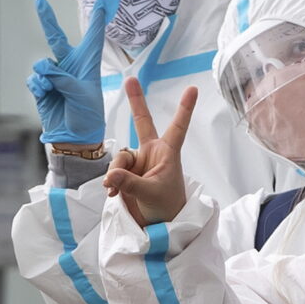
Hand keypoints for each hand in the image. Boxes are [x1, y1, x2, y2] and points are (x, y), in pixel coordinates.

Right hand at [26, 0, 119, 144]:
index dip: (97, 19)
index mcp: (88, 66)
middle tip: (39, 0)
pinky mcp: (42, 86)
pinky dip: (38, 86)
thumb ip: (63, 78)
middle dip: (47, 19)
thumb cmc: (87, 116)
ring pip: (42, 63)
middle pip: (57, 38)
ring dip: (46, 76)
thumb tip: (44, 68)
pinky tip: (46, 94)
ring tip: (55, 89)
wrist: (74, 136)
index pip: (93, 38)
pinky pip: (34, 78)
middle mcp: (71, 67)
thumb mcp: (82, 95)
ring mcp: (55, 75)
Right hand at [103, 77, 197, 226]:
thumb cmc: (167, 206)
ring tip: (115, 190)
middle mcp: (153, 152)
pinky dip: (110, 181)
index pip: (178, 127)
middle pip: (142, 122)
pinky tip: (112, 193)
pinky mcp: (125, 173)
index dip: (185, 108)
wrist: (159, 224)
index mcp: (168, 153)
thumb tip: (111, 174)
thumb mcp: (151, 194)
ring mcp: (138, 162)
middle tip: (131, 79)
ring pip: (119, 156)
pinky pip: (112, 170)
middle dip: (136, 102)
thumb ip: (131, 183)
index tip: (193, 88)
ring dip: (115, 172)